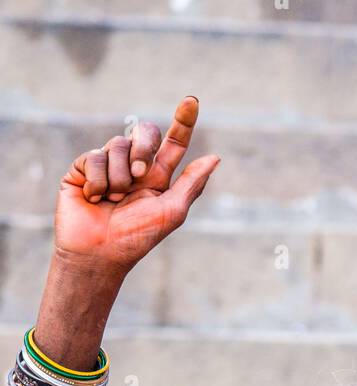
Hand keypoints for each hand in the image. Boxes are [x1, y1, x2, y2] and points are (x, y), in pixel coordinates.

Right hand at [53, 96, 219, 272]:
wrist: (98, 254)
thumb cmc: (136, 238)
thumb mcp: (171, 212)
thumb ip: (191, 184)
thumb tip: (215, 158)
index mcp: (158, 178)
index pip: (173, 143)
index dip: (183, 122)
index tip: (192, 101)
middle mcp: (134, 167)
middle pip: (145, 132)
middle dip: (144, 146)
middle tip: (139, 175)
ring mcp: (108, 166)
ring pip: (118, 145)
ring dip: (119, 177)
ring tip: (113, 200)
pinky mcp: (83, 169)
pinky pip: (94, 157)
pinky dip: (98, 181)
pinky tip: (94, 199)